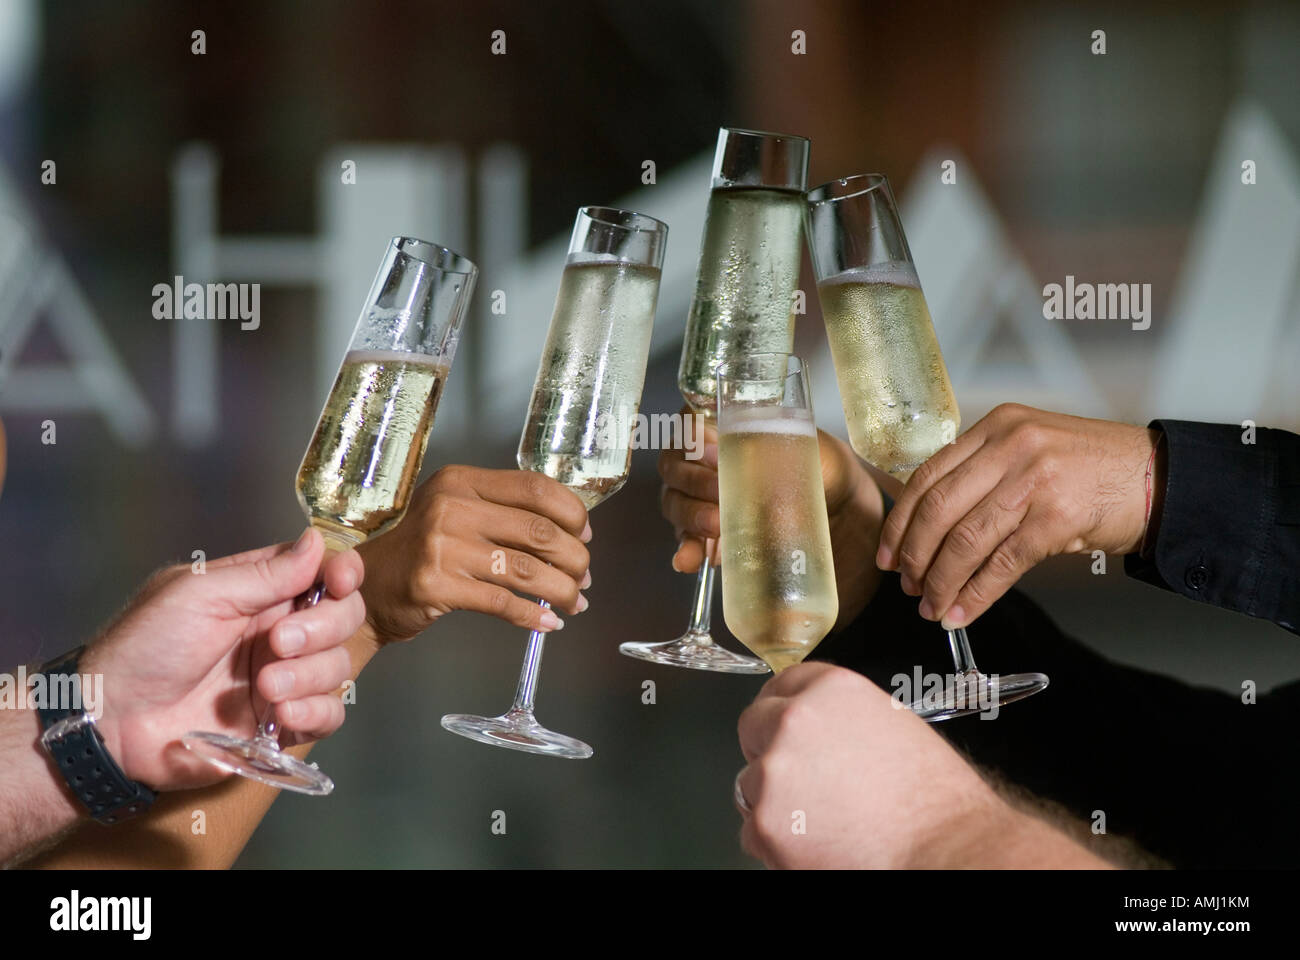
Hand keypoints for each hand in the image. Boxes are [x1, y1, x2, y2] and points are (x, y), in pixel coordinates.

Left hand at [83, 528, 365, 789]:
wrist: (113, 722)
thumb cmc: (146, 646)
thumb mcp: (200, 595)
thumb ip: (265, 574)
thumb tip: (316, 541)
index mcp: (261, 591)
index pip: (323, 571)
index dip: (342, 572)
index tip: (338, 582)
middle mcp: (281, 630)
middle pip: (344, 617)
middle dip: (322, 628)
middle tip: (278, 643)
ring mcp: (284, 677)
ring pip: (339, 666)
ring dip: (310, 676)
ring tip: (264, 689)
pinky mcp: (282, 724)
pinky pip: (328, 715)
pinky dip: (314, 713)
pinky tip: (282, 716)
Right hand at [356, 465, 590, 645]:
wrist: (366, 587)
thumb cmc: (419, 550)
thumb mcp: (454, 511)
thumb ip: (502, 512)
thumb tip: (571, 534)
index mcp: (461, 481)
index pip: (535, 488)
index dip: (571, 513)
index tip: (585, 534)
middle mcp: (452, 507)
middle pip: (538, 530)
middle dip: (574, 557)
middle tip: (584, 575)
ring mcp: (442, 546)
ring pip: (526, 569)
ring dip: (561, 588)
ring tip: (574, 600)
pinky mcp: (437, 585)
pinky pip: (502, 602)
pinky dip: (533, 614)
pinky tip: (549, 621)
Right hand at [658, 408, 883, 627]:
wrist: (842, 512)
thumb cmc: (822, 468)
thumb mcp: (810, 447)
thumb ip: (782, 444)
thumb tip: (762, 455)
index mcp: (726, 427)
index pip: (689, 423)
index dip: (692, 436)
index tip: (712, 452)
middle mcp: (704, 462)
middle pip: (674, 465)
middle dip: (692, 480)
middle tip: (718, 491)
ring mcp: (700, 500)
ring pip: (675, 502)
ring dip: (690, 515)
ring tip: (716, 526)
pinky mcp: (708, 536)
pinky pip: (686, 543)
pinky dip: (686, 551)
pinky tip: (688, 560)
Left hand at [735, 662, 1013, 867]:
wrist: (943, 850)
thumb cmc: (932, 799)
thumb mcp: (891, 724)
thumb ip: (842, 715)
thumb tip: (817, 726)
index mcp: (830, 689)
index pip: (783, 682)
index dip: (782, 705)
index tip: (780, 720)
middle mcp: (794, 721)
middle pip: (754, 725)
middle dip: (767, 747)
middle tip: (799, 776)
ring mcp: (774, 773)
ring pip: (751, 782)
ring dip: (774, 798)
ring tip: (824, 817)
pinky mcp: (767, 823)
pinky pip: (753, 829)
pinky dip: (775, 839)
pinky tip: (816, 842)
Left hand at [877, 404, 1159, 629]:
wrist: (1159, 478)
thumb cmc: (1092, 469)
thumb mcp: (1029, 451)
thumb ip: (983, 474)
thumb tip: (928, 528)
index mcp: (997, 427)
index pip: (927, 476)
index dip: (900, 521)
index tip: (887, 552)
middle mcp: (1012, 447)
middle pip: (939, 510)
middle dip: (915, 555)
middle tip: (907, 585)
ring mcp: (1035, 480)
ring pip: (965, 540)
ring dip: (942, 582)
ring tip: (932, 605)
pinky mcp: (1057, 517)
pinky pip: (1002, 564)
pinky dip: (976, 595)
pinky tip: (962, 612)